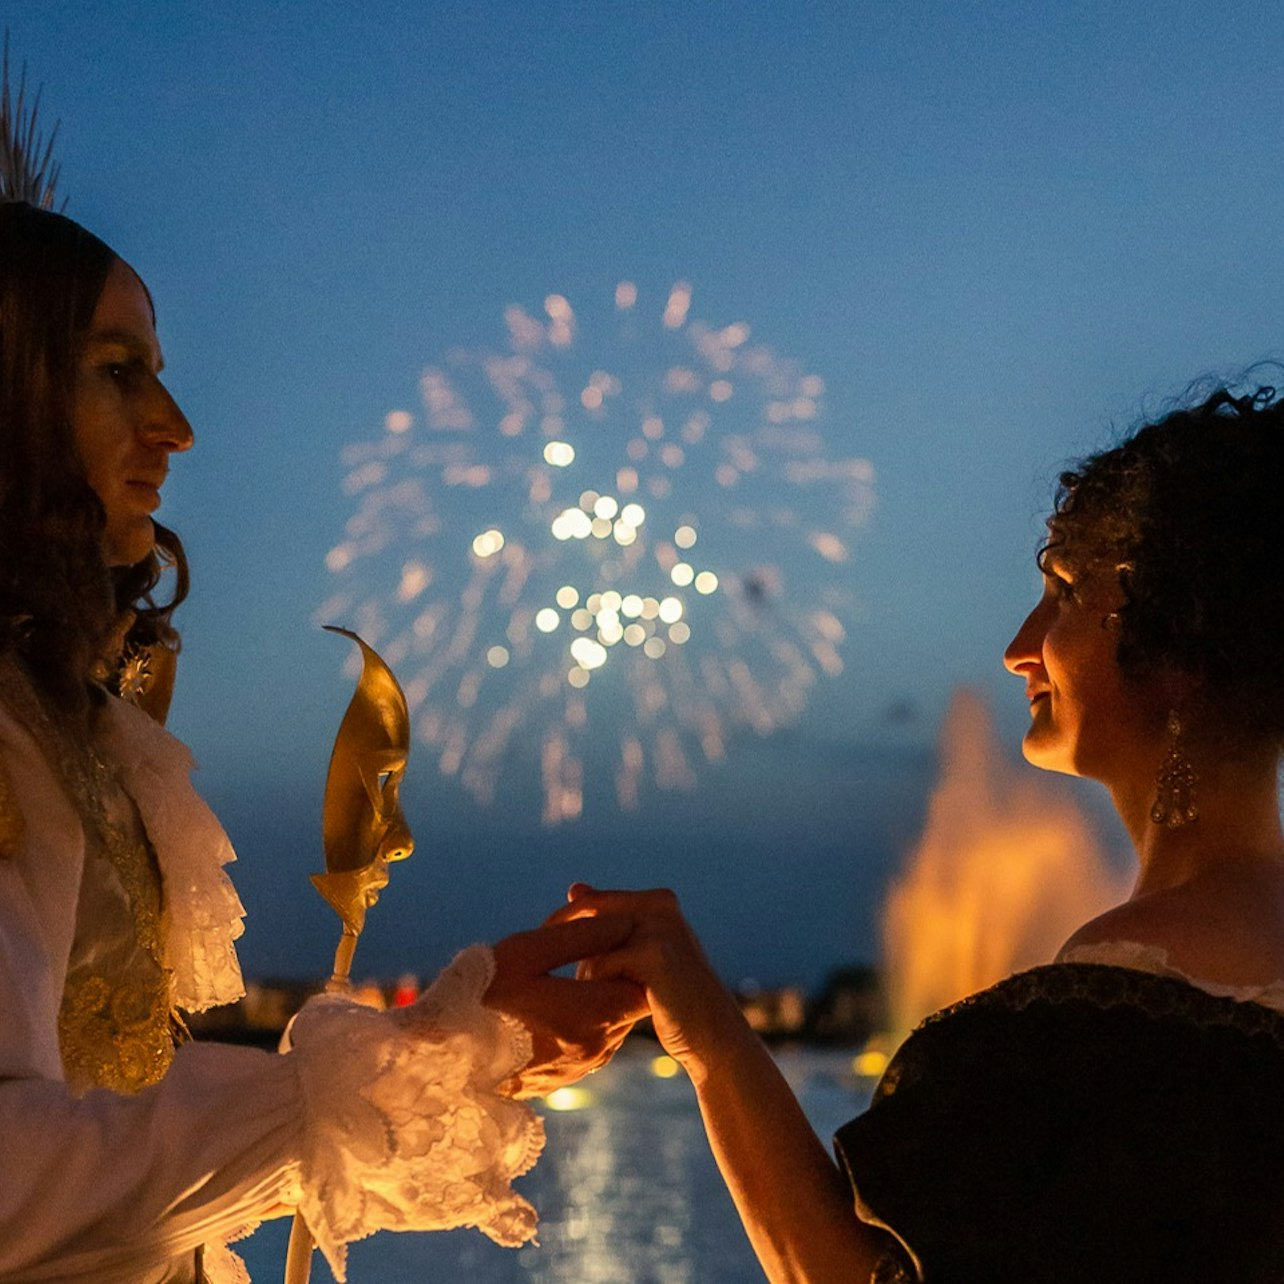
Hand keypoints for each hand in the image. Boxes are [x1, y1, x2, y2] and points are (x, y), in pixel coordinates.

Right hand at [485, 913, 647, 1097]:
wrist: (440, 1060)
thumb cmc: (479, 997)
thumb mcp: (527, 951)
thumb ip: (582, 934)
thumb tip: (624, 922)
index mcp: (594, 1015)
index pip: (645, 980)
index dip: (628, 953)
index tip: (598, 937)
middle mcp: (597, 1047)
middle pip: (629, 999)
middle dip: (611, 970)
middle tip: (573, 950)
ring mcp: (582, 1067)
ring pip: (611, 1020)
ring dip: (595, 994)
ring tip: (553, 976)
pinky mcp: (564, 1078)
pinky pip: (590, 1039)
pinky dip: (580, 1017)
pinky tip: (545, 1004)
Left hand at [546, 885, 750, 1082]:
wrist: (713, 1036)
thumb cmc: (672, 999)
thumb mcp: (640, 954)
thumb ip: (610, 922)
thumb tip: (575, 889)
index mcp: (659, 899)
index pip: (592, 902)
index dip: (564, 930)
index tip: (557, 962)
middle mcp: (660, 903)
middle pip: (587, 920)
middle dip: (573, 953)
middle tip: (584, 988)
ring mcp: (659, 925)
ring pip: (589, 946)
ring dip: (588, 977)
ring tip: (612, 1001)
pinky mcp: (653, 952)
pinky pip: (600, 967)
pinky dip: (600, 992)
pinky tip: (622, 1011)